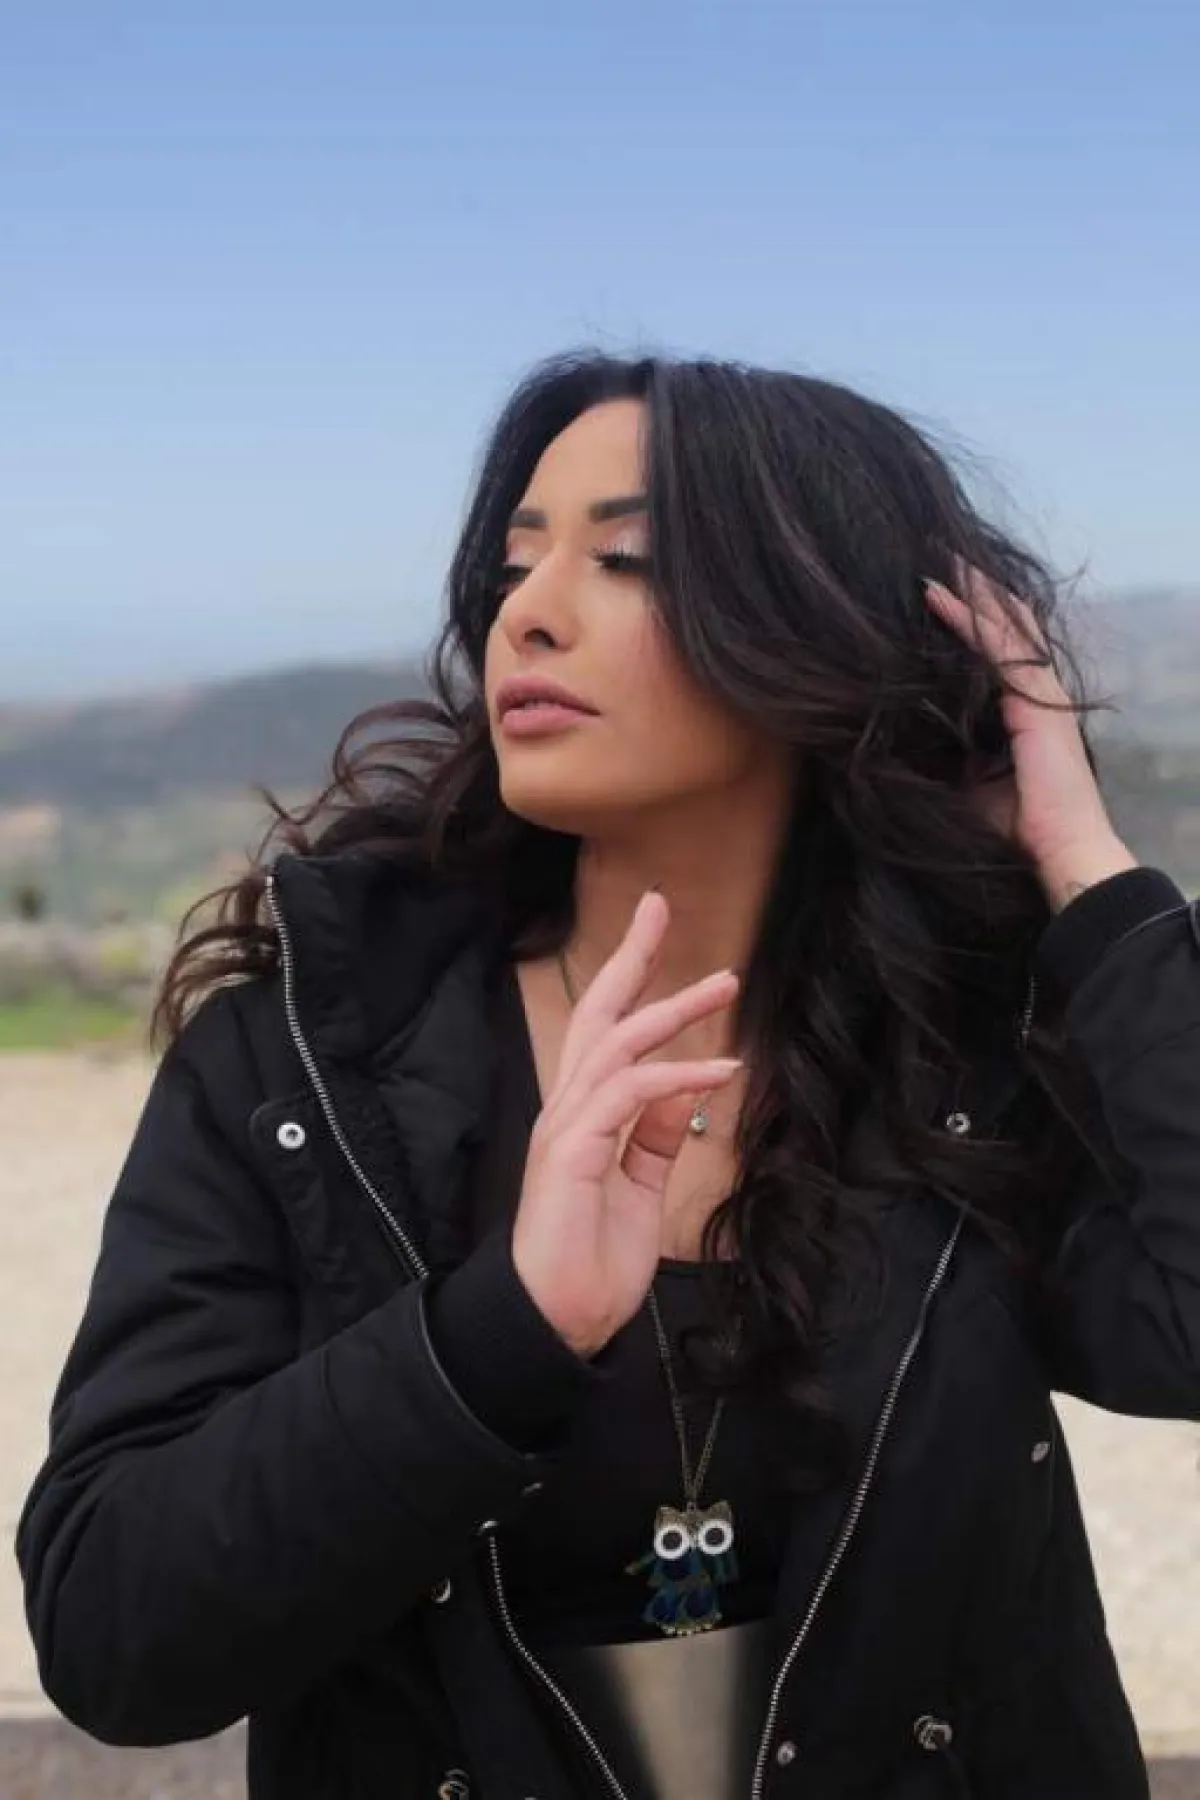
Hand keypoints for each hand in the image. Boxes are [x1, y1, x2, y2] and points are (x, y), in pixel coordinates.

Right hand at [511, 892, 740, 1357]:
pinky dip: (675, 1078)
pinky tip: (715, 1069)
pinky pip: (628, 1098)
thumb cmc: (592, 1259)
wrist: (557, 1321)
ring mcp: (566, 1129)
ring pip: (615, 1045)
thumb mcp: (641, 1186)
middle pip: (597, 1015)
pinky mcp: (573, 1154)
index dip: (629, 977)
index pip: (605, 1030)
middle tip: (659, 906)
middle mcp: (567, 1110)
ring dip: (673, 1011)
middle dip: (629, 957)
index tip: (655, 929)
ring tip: (725, 984)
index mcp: (582, 1115)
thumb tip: (689, 1083)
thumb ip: (658, 1134)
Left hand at [924, 565, 1138, 910]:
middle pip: (1004, 629)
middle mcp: (1035, 695)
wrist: (1057, 853)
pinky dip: (963, 617)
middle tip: (937, 558)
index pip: (994, 655)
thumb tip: (891, 744)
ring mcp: (1039, 694)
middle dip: (973, 595)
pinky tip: (933, 593)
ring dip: (966, 592)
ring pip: (1000, 626)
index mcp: (1022, 714)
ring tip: (935, 557)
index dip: (967, 624)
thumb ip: (940, 757)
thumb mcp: (965, 784)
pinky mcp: (1036, 700)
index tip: (931, 597)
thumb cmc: (1012, 832)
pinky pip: (995, 645)